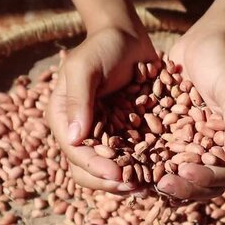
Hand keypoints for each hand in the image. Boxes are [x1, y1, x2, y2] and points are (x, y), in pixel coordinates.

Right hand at [47, 24, 157, 193]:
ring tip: (149, 186)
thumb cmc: (102, 47)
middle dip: (110, 182)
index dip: (95, 167)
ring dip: (127, 181)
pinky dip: (144, 168)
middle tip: (136, 187)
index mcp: (64, 119)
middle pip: (88, 170)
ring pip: (110, 171)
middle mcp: (81, 132)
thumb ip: (78, 99)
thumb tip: (75, 139)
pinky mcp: (126, 135)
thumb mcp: (85, 67)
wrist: (129, 37)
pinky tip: (161, 172)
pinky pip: (132, 158)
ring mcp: (104, 136)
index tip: (117, 173)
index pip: (75, 153)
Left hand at [156, 15, 224, 199]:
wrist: (208, 37)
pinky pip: (162, 154)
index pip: (224, 175)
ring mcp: (194, 142)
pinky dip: (150, 162)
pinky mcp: (175, 134)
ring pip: (180, 173)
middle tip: (159, 185)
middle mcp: (217, 148)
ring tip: (144, 181)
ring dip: (164, 180)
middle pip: (201, 183)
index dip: (205, 180)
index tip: (183, 173)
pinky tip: (130, 163)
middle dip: (182, 187)